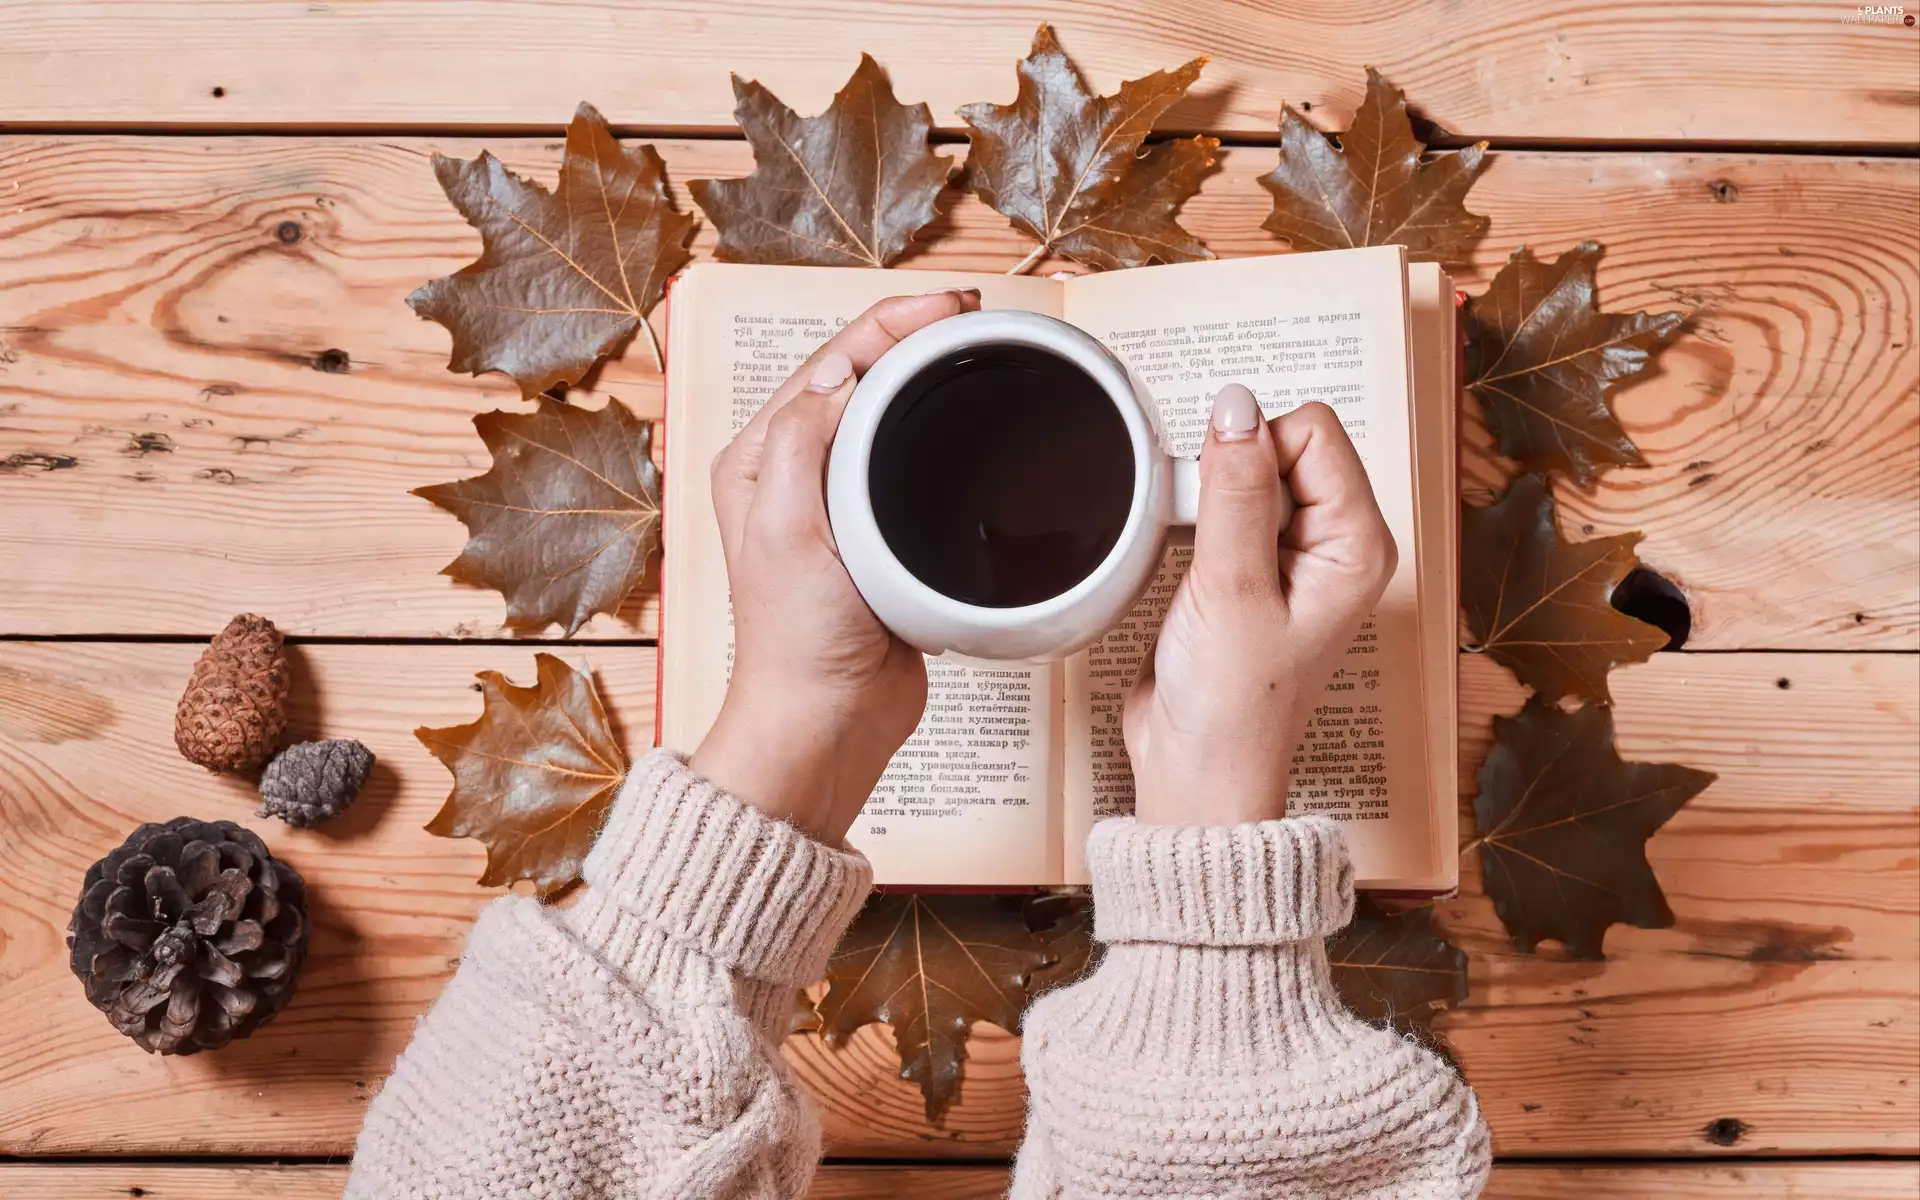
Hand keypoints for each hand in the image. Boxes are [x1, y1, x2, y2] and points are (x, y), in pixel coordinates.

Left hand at [690, 290, 982, 843]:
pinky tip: (975, 426)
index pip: (830, 360)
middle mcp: (793, 473)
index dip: (890, 321)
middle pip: (862, 375)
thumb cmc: (799, 641)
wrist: (831, 720)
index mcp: (760, 459)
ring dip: (931, 379)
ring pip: (891, 416)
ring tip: (978, 350)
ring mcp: (838, 504)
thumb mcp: (786, 530)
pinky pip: (914, 466)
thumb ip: (804, 442)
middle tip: (973, 317)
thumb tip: (845, 373)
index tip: (949, 306)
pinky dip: (944, 436)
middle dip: (915, 335)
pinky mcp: (879, 538)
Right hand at [1125, 385, 1396, 825]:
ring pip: (1250, 473)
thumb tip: (1236, 405)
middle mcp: (1337, 544)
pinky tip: (1191, 569)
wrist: (1196, 771)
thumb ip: (1235, 489)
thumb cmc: (1231, 705)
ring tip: (1203, 567)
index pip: (1312, 431)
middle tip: (1212, 549)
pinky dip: (1199, 520)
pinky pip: (1226, 506)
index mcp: (1358, 544)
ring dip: (1212, 500)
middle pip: (1282, 445)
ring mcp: (1295, 557)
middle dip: (1232, 474)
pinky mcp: (1254, 569)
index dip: (1254, 454)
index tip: (1220, 507)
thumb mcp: (1231, 588)